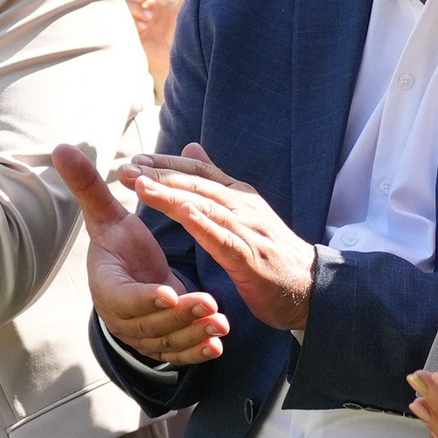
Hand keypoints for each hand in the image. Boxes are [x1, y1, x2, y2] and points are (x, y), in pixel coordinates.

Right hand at [54, 143, 228, 370]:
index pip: (122, 298)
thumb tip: (61, 146)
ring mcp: (142, 336)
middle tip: (209, 303)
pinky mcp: (162, 346)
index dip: (143, 297)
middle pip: (150, 323)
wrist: (128, 277)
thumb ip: (89, 187)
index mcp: (107, 287)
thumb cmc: (119, 245)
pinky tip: (218, 345)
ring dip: (194, 334)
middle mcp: (122, 317)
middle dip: (180, 316)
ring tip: (221, 321)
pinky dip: (197, 351)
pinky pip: (179, 354)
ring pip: (168, 341)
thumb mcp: (106, 217)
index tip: (168, 291)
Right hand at [115, 0, 189, 94]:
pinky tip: (141, 26)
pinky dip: (128, 19)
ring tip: (148, 17)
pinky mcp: (128, 35)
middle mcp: (143, 9)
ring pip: (120, 4)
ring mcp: (134, 22)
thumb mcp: (188, 9)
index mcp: (155, 0)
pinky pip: (119, 20)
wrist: (180, 64)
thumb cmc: (186, 38)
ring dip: (132, 6)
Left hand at [122, 144, 316, 334]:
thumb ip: (216, 182)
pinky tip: (182, 214)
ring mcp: (248, 230)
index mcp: (240, 196)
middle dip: (158, 175)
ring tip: (142, 186)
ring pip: (204, 207)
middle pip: (196, 185)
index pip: (198, 173)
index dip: (166, 164)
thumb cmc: (273, 253)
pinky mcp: (251, 257)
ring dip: (171, 195)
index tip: (135, 160)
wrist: (312, 287)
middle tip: (125, 169)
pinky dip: (202, 224)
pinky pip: (222, 237)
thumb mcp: (243, 212)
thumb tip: (192, 149)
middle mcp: (244, 207)